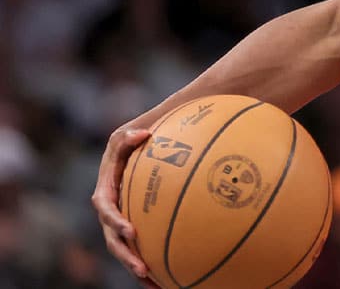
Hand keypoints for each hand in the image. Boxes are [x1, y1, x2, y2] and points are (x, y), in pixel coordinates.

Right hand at [90, 126, 160, 288]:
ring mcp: (123, 221)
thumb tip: (143, 133)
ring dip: (138, 268)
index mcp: (105, 191)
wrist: (142, 146)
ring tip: (156, 284)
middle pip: (113, 239)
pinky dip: (153, 264)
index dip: (115, 221)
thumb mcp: (125, 134)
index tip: (131, 231)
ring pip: (127, 250)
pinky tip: (168, 280)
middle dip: (126, 256)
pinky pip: (143, 247)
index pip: (106, 209)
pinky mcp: (137, 227)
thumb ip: (129, 136)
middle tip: (142, 269)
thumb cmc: (134, 139)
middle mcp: (111, 211)